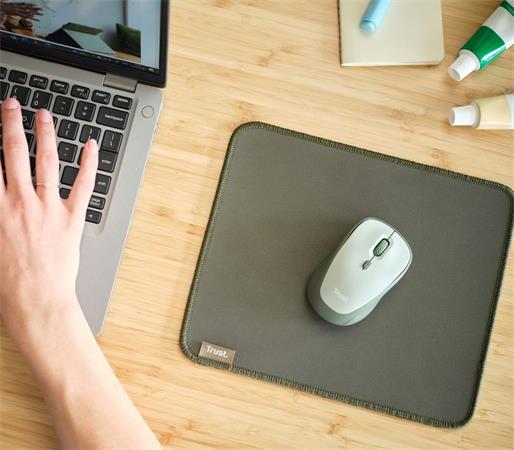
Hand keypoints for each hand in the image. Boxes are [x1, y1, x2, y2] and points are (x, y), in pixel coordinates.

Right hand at [0, 98, 97, 344]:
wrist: (35, 300)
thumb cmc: (6, 281)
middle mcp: (19, 202)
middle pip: (12, 153)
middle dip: (9, 124)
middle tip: (10, 105)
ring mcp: (48, 208)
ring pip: (47, 162)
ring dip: (45, 134)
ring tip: (44, 115)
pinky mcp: (72, 218)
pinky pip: (84, 185)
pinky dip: (90, 163)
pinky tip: (91, 145)